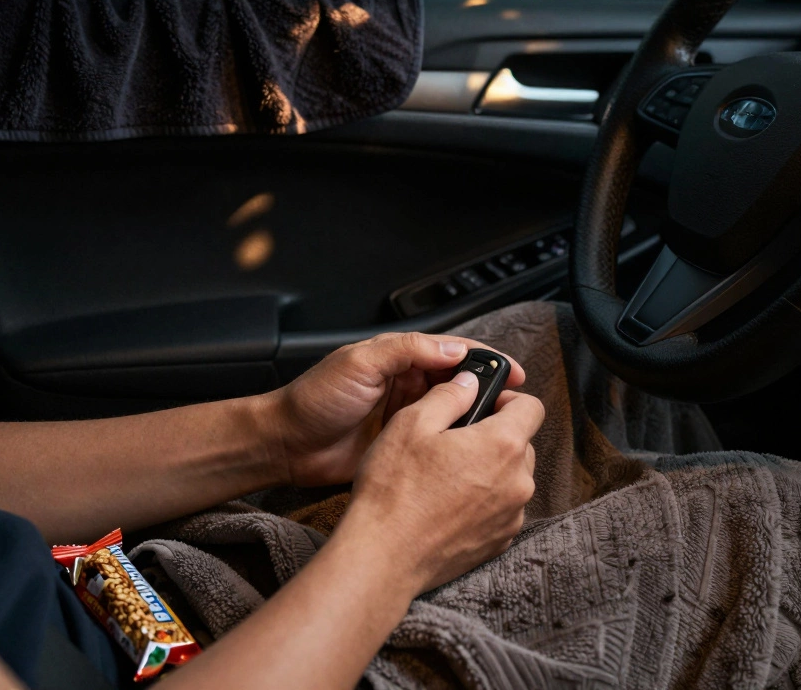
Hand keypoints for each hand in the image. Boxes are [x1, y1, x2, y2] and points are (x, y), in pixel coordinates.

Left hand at [265, 332, 525, 486]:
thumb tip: (453, 349)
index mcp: (399, 357)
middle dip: (487, 390)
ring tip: (497, 428)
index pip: (454, 352)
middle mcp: (406, 383)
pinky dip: (455, 443)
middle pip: (460, 382)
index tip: (513, 373)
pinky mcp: (402, 445)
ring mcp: (406, 415)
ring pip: (453, 412)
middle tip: (511, 405)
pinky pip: (436, 440)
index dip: (486, 360)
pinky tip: (471, 451)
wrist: (287, 445)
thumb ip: (405, 351)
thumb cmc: (314, 399)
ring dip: (474, 417)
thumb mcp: (360, 363)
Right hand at [339, 372, 543, 592]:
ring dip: (490, 470)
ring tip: (448, 476)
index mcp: (501, 445)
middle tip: (455, 441)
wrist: (384, 555)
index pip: (532, 407)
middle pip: (523, 443)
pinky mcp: (500, 540)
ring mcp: (512, 515)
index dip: (509, 399)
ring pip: (513, 477)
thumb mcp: (411, 423)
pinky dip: (485, 500)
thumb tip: (469, 382)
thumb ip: (449, 395)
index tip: (485, 404)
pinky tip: (449, 503)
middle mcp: (518, 482)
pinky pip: (503, 508)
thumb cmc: (393, 489)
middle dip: (496, 436)